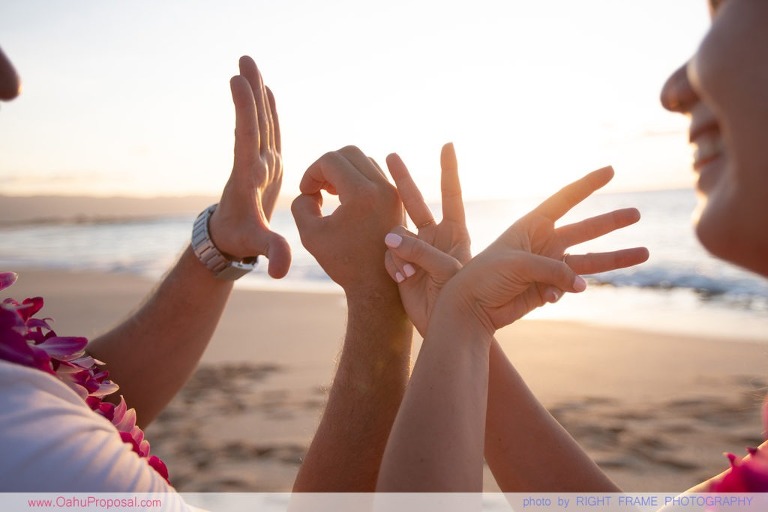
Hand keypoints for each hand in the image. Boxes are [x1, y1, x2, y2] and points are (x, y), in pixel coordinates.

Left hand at [208, 56, 290, 277]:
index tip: (239, 83)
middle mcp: (252, 164)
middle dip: (249, 92)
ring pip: (257, 121)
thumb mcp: (258, 246)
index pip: (246, 139)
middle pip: (251, 122)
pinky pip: (266, 130)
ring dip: (255, 93)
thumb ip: (272, 252)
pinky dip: (266, 109)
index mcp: (248, 178)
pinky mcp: (265, 162)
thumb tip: (279, 270)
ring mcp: (258, 161)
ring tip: (249, 63)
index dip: (245, 111)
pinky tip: (265, 90)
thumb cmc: (242, 240)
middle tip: (244, 60)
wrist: (229, 238)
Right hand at [292, 146, 403, 296]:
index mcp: (362, 194)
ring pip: (365, 161)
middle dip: (327, 166)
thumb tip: (310, 192)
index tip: (305, 193)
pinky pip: (377, 174)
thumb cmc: (344, 263)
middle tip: (317, 188)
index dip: (310, 173)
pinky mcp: (398, 200)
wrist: (378, 286)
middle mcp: (383, 188)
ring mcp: (394, 193)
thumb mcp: (310, 234)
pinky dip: (358, 178)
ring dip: (343, 170)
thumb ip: (301, 205)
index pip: (330, 161)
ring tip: (330, 193)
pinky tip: (347, 198)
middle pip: (349, 153)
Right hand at [383, 143, 469, 335]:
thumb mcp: (447, 270)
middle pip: (415, 201)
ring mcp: (416, 251)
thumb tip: (390, 240)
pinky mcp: (401, 265)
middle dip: (403, 178)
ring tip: (405, 264)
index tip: (447, 145)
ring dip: (395, 243)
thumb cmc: (462, 299)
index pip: (451, 195)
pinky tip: (403, 279)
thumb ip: (420, 252)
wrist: (448, 325)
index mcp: (455, 233)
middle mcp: (434, 237)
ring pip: (395, 230)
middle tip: (391, 157)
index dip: (449, 169)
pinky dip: (391, 264)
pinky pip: (387, 255)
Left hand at [385, 159, 648, 333]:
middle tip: (637, 213)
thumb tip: (582, 286)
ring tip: (645, 253)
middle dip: (610, 222)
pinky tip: (553, 296)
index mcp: (531, 225)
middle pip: (585, 228)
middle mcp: (543, 243)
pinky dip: (565, 291)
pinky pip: (569, 287)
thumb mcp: (518, 265)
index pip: (565, 199)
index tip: (610, 170)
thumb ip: (554, 271)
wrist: (470, 309)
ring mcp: (548, 267)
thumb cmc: (484, 277)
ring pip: (588, 259)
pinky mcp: (548, 290)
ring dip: (615, 257)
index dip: (587, 184)